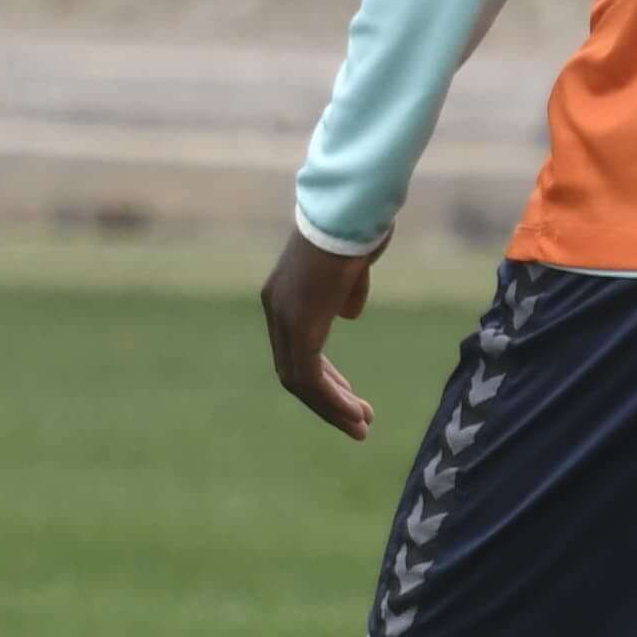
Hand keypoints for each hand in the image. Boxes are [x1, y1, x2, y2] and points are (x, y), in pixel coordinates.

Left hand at [260, 224, 379, 437]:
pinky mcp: (300, 322)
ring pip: (298, 379)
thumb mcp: (351, 267)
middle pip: (293, 370)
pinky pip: (308, 374)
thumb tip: (346, 314)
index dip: (323, 379)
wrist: (350, 208)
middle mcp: (276, 309)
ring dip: (330, 407)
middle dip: (326, 400)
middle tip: (356, 423)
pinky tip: (353, 414)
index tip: (348, 399)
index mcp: (285, 297)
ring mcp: (284, 316)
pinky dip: (330, 399)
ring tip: (360, 428)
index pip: (295, 351)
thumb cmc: (358, 228)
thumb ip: (345, 292)